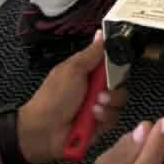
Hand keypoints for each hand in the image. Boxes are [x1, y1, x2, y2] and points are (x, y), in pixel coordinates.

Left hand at [18, 35, 124, 163]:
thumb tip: (101, 33)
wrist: (43, 130)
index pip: (112, 63)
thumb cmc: (53, 96)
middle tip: (100, 92)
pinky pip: (113, 118)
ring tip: (93, 108)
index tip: (117, 67)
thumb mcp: (73, 69)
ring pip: (118, 101)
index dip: (117, 64)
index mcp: (88, 71)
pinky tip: (92, 118)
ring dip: (108, 104)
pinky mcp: (100, 124)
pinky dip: (104, 118)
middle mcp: (95, 87)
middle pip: (119, 82)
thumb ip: (92, 53)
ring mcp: (98, 106)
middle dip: (113, 88)